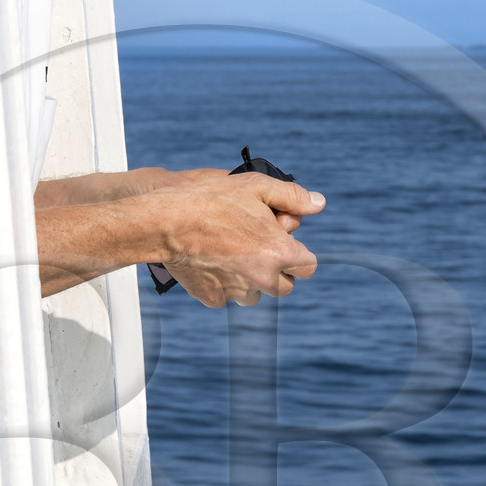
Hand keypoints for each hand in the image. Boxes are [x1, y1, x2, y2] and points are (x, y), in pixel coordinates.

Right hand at [154, 176, 322, 306]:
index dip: (299, 254)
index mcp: (279, 253)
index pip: (308, 267)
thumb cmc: (213, 199)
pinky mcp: (213, 298)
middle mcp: (263, 279)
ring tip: (234, 255)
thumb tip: (318, 204)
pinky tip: (211, 262)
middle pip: (285, 287)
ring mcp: (237, 292)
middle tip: (259, 249)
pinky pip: (226, 297)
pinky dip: (223, 285)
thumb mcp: (257, 186)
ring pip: (255, 295)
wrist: (167, 221)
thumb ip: (293, 197)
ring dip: (251, 281)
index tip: (285, 244)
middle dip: (278, 271)